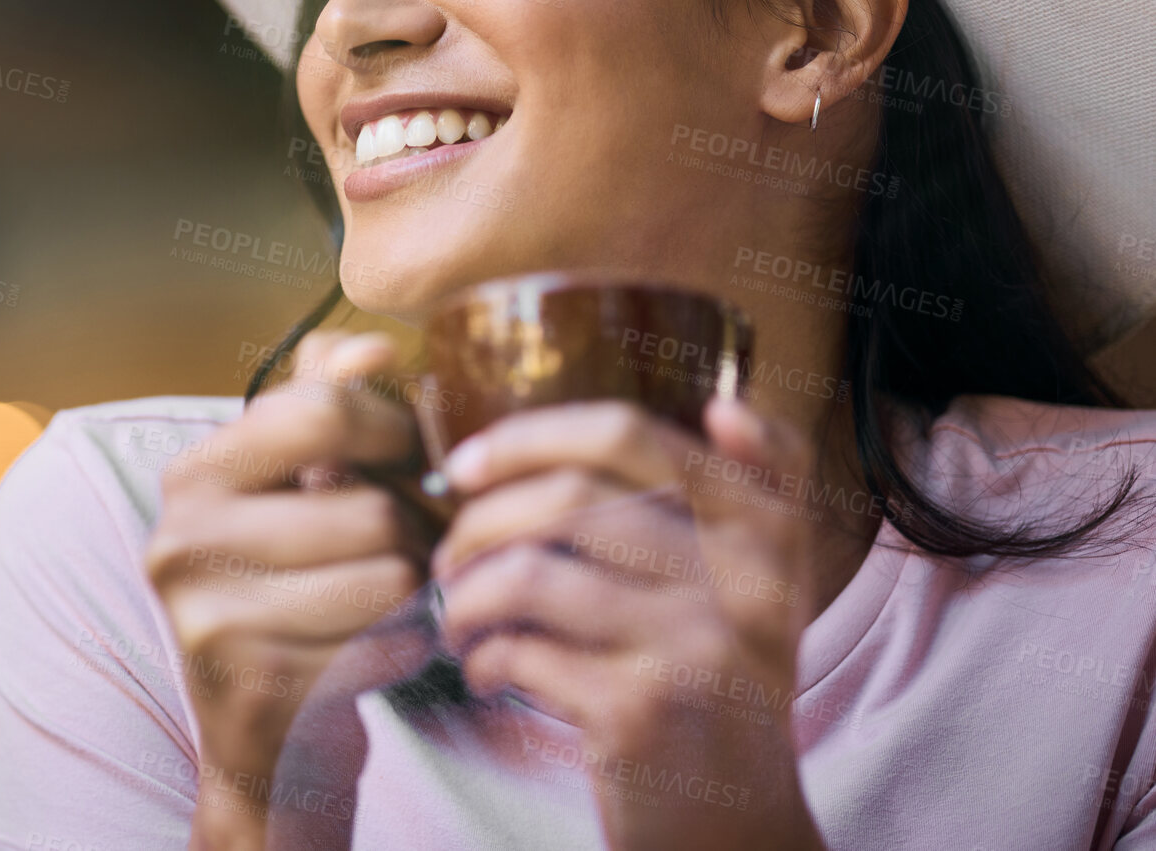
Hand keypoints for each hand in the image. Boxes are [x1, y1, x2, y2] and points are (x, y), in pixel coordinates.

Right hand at [144, 331, 437, 850]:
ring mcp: (209, 621)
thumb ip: (329, 401)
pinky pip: (388, 645)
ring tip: (393, 601)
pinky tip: (383, 653)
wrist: (265, 746)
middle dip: (412, 533)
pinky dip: (409, 649)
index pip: (322, 411)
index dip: (394, 431)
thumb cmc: (294, 591)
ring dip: (415, 595)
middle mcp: (181, 541)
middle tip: (405, 553)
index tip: (407, 458)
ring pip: (389, 577)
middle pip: (371, 507)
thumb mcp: (296, 487)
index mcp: (193, 475)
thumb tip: (376, 347)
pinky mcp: (255, 690)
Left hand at [428, 396, 828, 850]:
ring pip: (531, 573)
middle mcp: (743, 578)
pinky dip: (484, 658)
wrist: (742, 833)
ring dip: (467, 594)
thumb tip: (723, 405)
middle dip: (479, 520)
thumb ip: (749, 493)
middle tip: (447, 555)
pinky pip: (522, 650)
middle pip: (568, 496)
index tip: (465, 463)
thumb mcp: (759, 589)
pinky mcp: (641, 711)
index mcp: (767, 529)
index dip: (528, 435)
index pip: (629, 434)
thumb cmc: (721, 691)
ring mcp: (693, 645)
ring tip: (456, 617)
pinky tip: (486, 673)